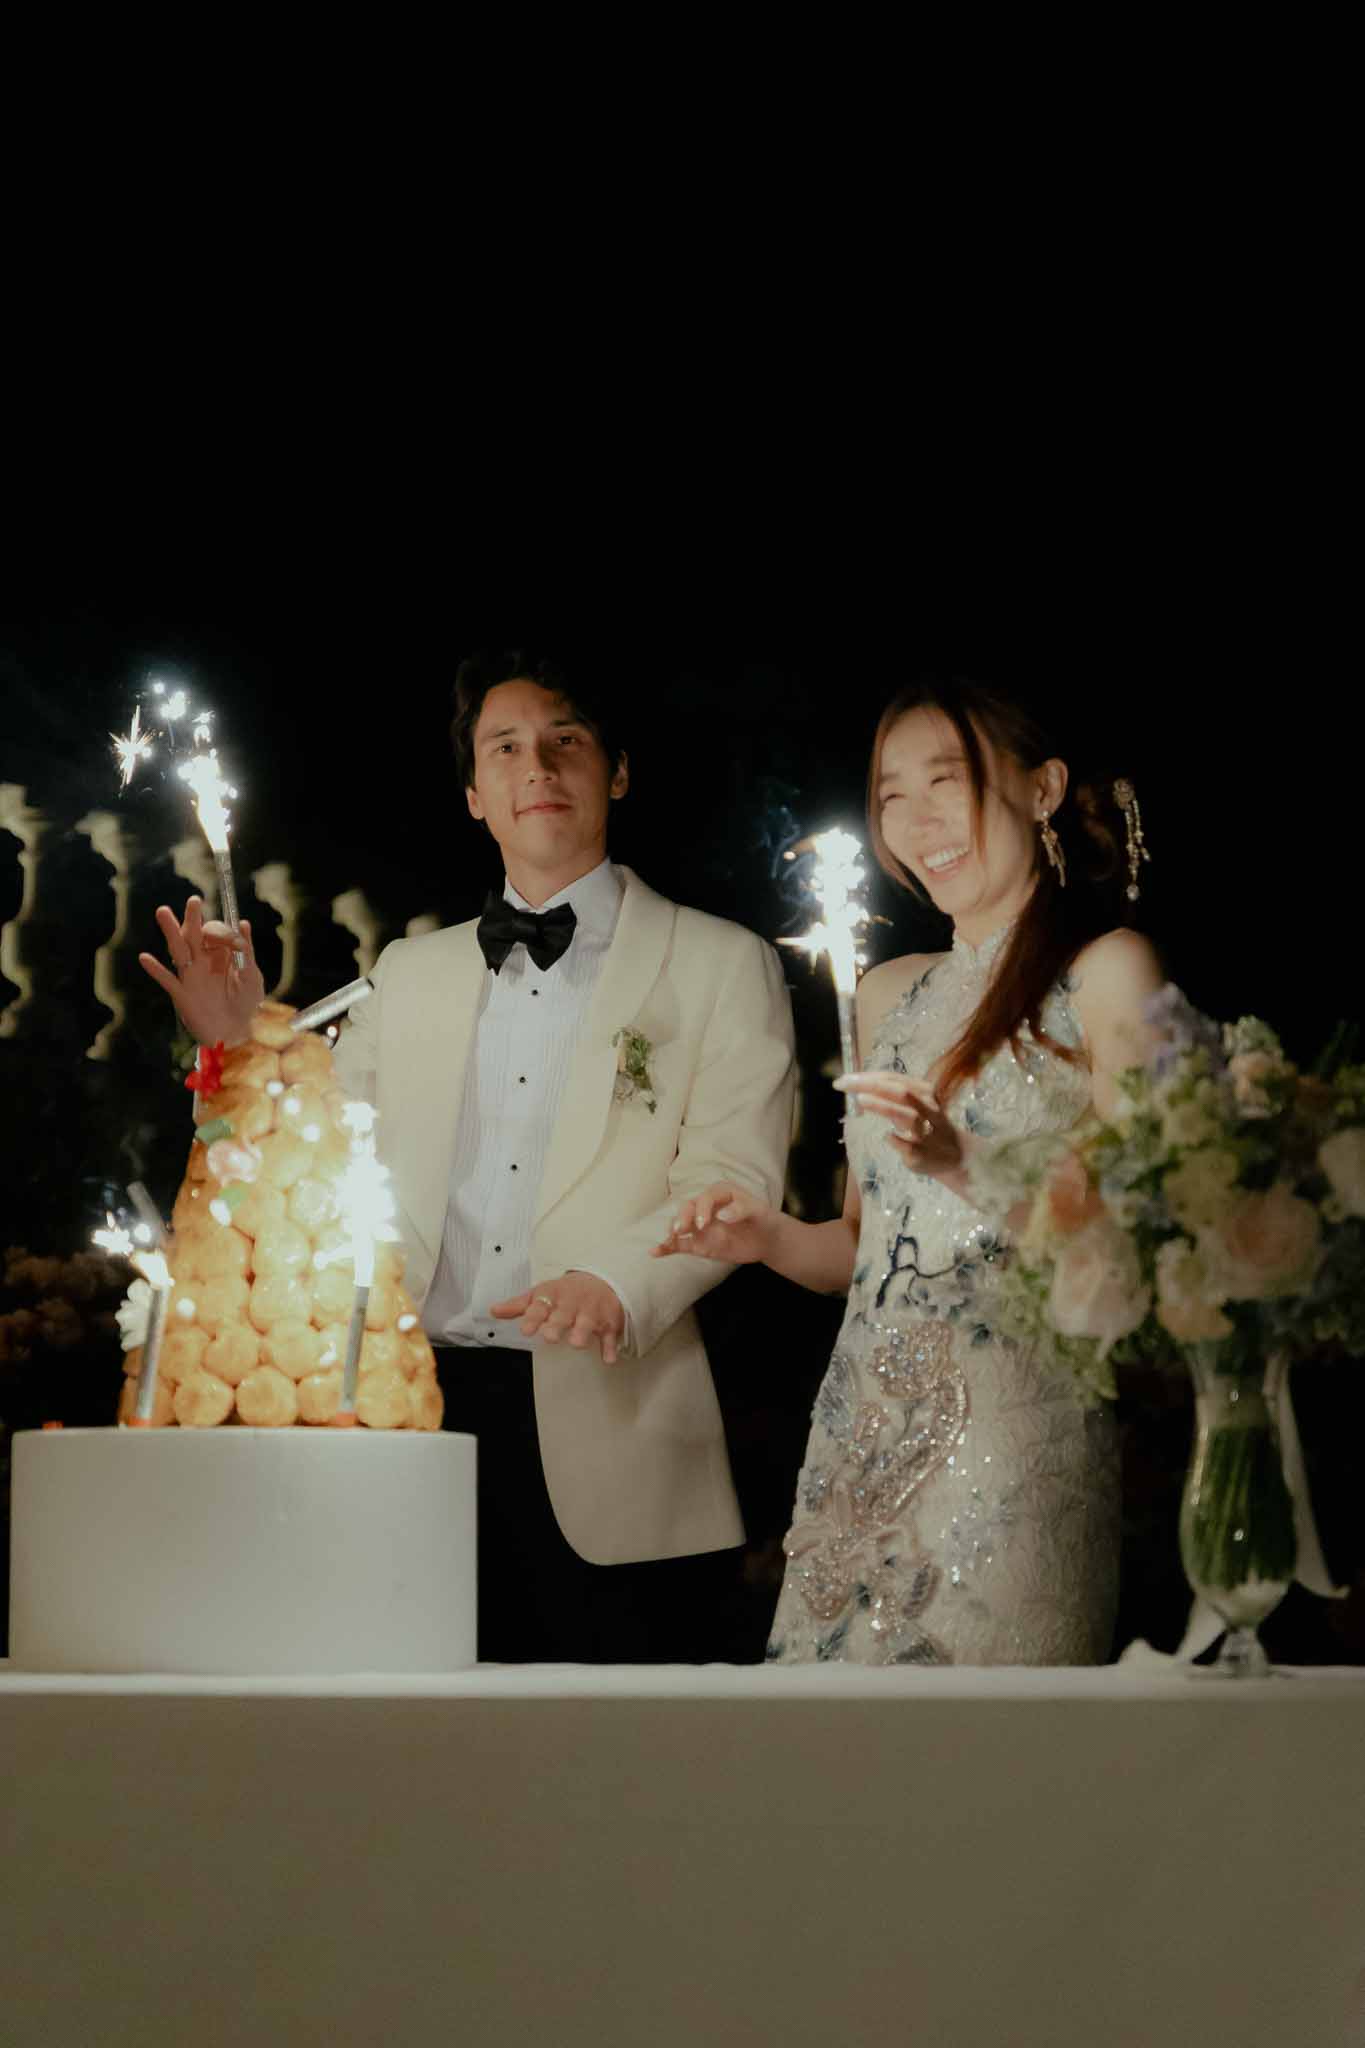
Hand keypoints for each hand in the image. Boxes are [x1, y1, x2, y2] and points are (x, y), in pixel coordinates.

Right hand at [138, 898, 264, 1047]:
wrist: (237, 1034)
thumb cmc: (247, 1005)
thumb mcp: (252, 977)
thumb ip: (247, 953)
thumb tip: (243, 923)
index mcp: (221, 956)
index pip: (215, 934)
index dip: (223, 932)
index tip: (234, 940)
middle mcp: (203, 962)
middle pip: (194, 935)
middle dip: (193, 918)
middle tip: (194, 900)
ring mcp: (191, 977)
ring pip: (178, 950)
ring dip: (170, 931)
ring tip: (162, 911)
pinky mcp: (182, 994)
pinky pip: (167, 980)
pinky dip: (155, 970)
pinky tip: (145, 958)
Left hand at [491, 1272, 626, 1363]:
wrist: (601, 1280)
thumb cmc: (565, 1293)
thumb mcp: (540, 1294)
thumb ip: (518, 1306)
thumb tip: (493, 1311)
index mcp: (552, 1296)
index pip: (540, 1306)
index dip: (533, 1318)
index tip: (526, 1330)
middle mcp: (572, 1303)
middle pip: (563, 1314)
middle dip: (557, 1324)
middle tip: (549, 1336)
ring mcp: (591, 1312)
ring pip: (587, 1322)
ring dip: (582, 1332)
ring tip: (576, 1344)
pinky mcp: (609, 1322)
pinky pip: (610, 1335)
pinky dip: (610, 1346)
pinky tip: (608, 1358)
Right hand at [650, 1182, 778, 1263]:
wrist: (766, 1239)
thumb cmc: (763, 1219)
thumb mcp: (758, 1211)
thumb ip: (741, 1209)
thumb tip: (723, 1216)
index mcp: (719, 1193)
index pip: (705, 1198)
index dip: (702, 1209)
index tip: (705, 1224)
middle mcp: (705, 1207)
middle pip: (687, 1208)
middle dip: (683, 1218)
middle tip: (682, 1230)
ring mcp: (700, 1226)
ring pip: (680, 1225)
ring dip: (672, 1231)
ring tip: (669, 1240)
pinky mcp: (698, 1243)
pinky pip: (679, 1245)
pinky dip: (667, 1247)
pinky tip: (655, 1252)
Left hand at [834, 1071, 966, 1187]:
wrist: (957, 1155)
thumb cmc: (927, 1124)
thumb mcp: (912, 1104)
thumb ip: (889, 1095)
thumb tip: (858, 1086)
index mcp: (923, 1091)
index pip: (893, 1079)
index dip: (868, 1077)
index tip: (844, 1079)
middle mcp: (927, 1107)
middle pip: (900, 1091)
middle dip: (871, 1085)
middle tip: (844, 1084)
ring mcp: (926, 1130)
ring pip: (907, 1115)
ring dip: (884, 1106)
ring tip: (861, 1100)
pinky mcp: (922, 1153)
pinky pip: (905, 1145)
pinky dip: (894, 1139)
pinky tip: (886, 1136)